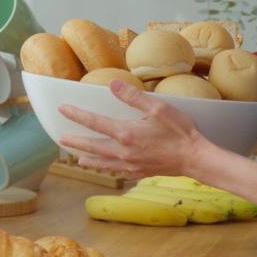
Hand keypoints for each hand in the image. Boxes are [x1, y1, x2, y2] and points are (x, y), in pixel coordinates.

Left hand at [58, 80, 208, 178]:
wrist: (195, 158)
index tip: (63, 109)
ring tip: (79, 159)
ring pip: (104, 163)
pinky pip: (120, 172)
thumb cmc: (180, 131)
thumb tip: (113, 84)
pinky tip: (110, 168)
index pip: (94, 122)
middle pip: (93, 146)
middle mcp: (123, 152)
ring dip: (90, 160)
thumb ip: (134, 96)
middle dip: (76, 141)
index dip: (76, 114)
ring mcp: (131, 165)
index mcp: (126, 133)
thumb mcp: (159, 108)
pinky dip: (111, 169)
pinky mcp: (140, 173)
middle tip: (62, 138)